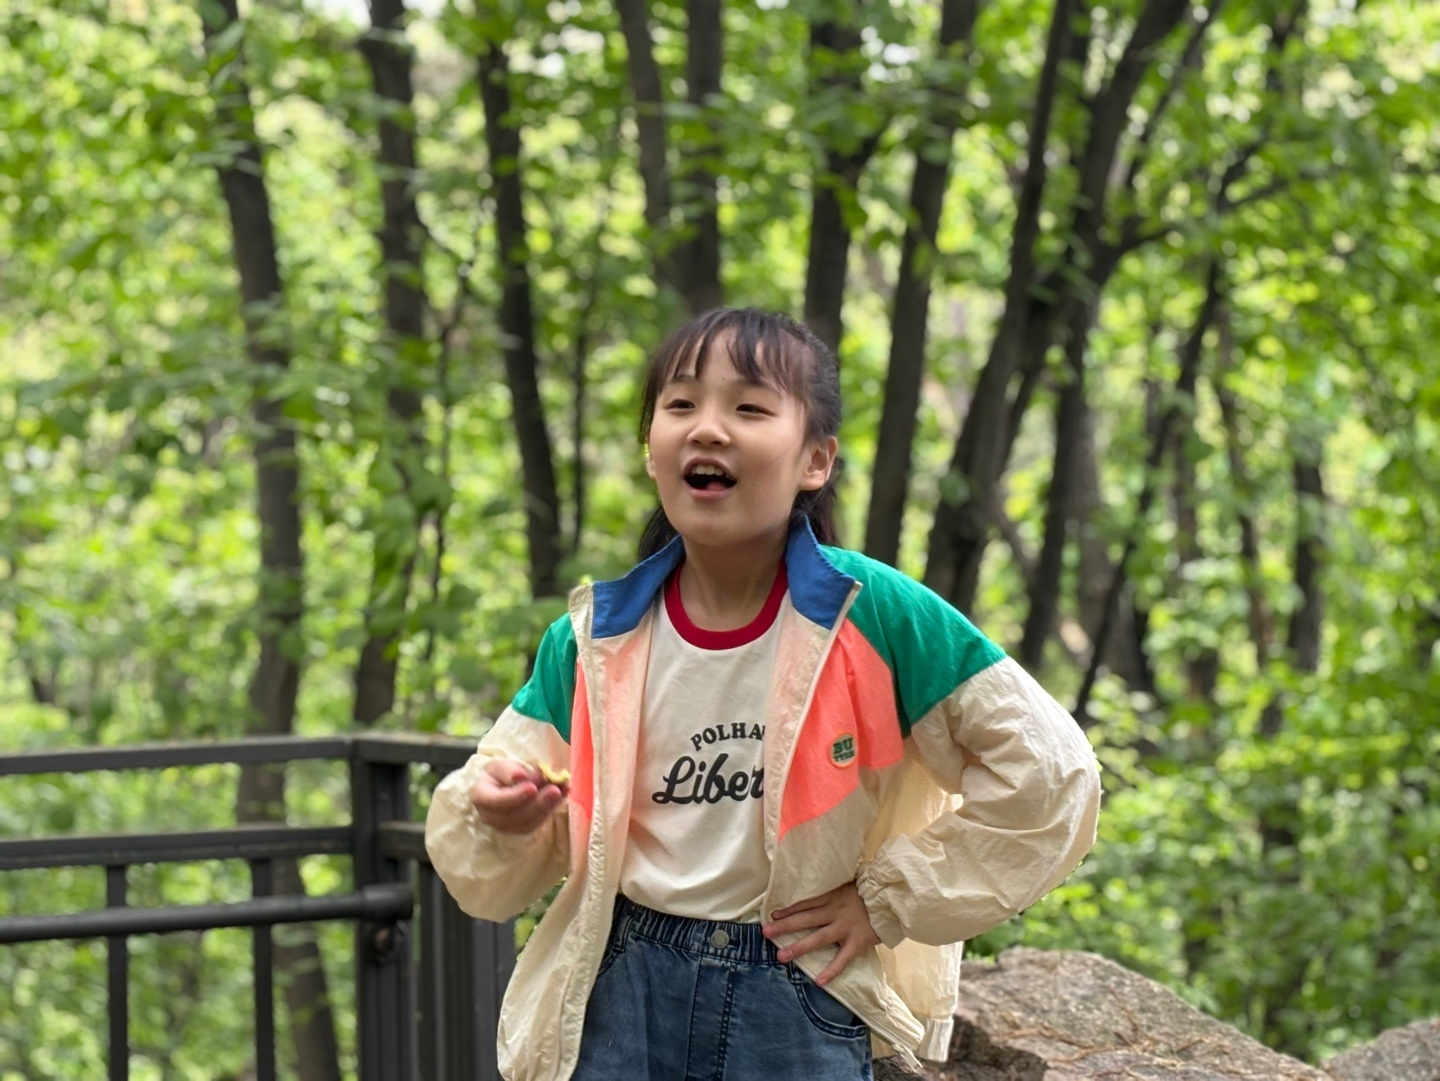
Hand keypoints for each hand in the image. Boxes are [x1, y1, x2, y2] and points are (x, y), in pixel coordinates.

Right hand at [468, 758, 566, 834]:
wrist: (504, 785)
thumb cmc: (500, 774)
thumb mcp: (500, 765)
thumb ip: (509, 770)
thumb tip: (521, 777)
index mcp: (480, 796)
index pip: (494, 801)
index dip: (514, 796)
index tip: (532, 787)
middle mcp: (489, 816)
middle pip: (513, 816)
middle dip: (537, 804)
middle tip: (555, 790)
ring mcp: (505, 826)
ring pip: (527, 823)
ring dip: (547, 807)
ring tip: (562, 790)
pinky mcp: (521, 829)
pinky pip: (537, 823)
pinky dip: (552, 809)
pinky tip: (563, 794)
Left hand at [762, 882, 881, 985]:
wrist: (893, 900)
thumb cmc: (871, 893)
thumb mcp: (849, 887)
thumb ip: (834, 894)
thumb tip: (815, 900)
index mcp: (833, 897)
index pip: (806, 904)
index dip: (788, 910)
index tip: (772, 915)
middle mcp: (836, 911)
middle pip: (805, 919)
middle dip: (784, 926)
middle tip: (766, 933)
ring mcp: (846, 927)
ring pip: (818, 938)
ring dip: (799, 948)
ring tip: (781, 957)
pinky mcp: (858, 942)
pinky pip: (842, 959)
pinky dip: (831, 970)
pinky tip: (818, 981)